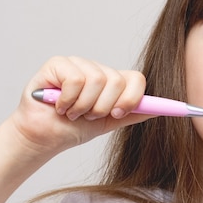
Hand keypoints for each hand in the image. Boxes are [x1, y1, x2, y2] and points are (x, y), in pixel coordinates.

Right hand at [8, 56, 148, 160]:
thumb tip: (159, 109)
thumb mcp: (109, 123)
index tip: (118, 114)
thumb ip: (133, 114)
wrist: (44, 137)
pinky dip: (68, 99)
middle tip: (87, 116)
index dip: (131, 98)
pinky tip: (59, 105)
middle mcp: (97, 69)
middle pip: (117, 81)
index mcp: (112, 82)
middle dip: (102, 107)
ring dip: (83, 106)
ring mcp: (78, 64)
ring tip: (72, 112)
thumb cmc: (73, 129)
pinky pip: (76, 79)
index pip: (136, 79)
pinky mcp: (58, 64)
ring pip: (97, 80)